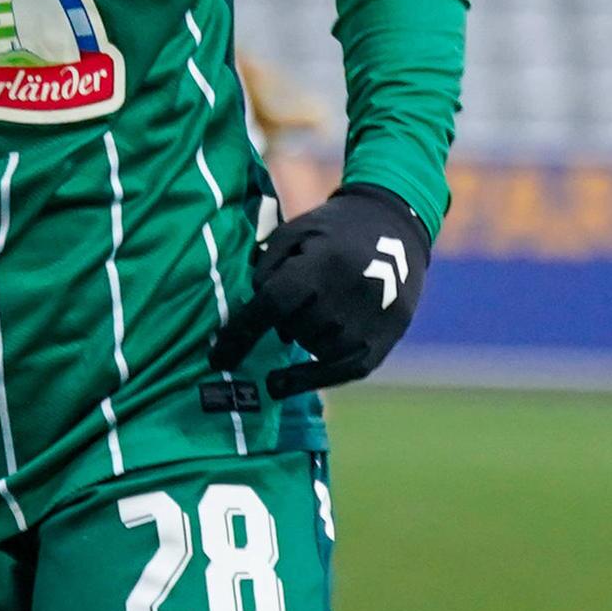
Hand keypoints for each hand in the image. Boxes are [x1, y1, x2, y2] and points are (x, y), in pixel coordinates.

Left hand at [207, 183, 428, 398]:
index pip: (272, 306)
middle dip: (282, 319)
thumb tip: (253, 316)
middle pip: (291, 328)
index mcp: (322, 265)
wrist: (394, 225)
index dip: (241, 334)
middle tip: (292, 299)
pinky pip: (341, 373)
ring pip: (313, 348)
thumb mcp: (294, 233)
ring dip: (302, 336)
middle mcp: (347, 296)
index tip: (217, 359)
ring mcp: (369, 321)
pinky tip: (281, 384)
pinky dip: (310, 380)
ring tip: (314, 309)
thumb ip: (266, 270)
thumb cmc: (333, 229)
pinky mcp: (384, 340)